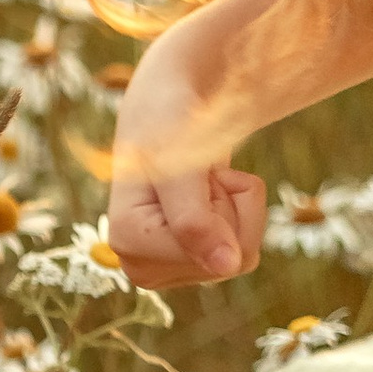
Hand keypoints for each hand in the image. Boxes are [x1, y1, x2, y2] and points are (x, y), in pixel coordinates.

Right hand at [110, 60, 265, 287]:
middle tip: (198, 172)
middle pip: (232, 260)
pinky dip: (241, 210)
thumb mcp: (178, 163)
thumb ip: (194, 219)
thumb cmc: (169, 122)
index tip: (186, 166)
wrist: (172, 103)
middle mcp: (143, 265)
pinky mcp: (191, 262)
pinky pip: (244, 249)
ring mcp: (169, 267)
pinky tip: (210, 190)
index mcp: (127, 242)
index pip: (213, 252)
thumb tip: (225, 268)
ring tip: (202, 179)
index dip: (219, 202)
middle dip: (230, 205)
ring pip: (242, 255)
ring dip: (236, 204)